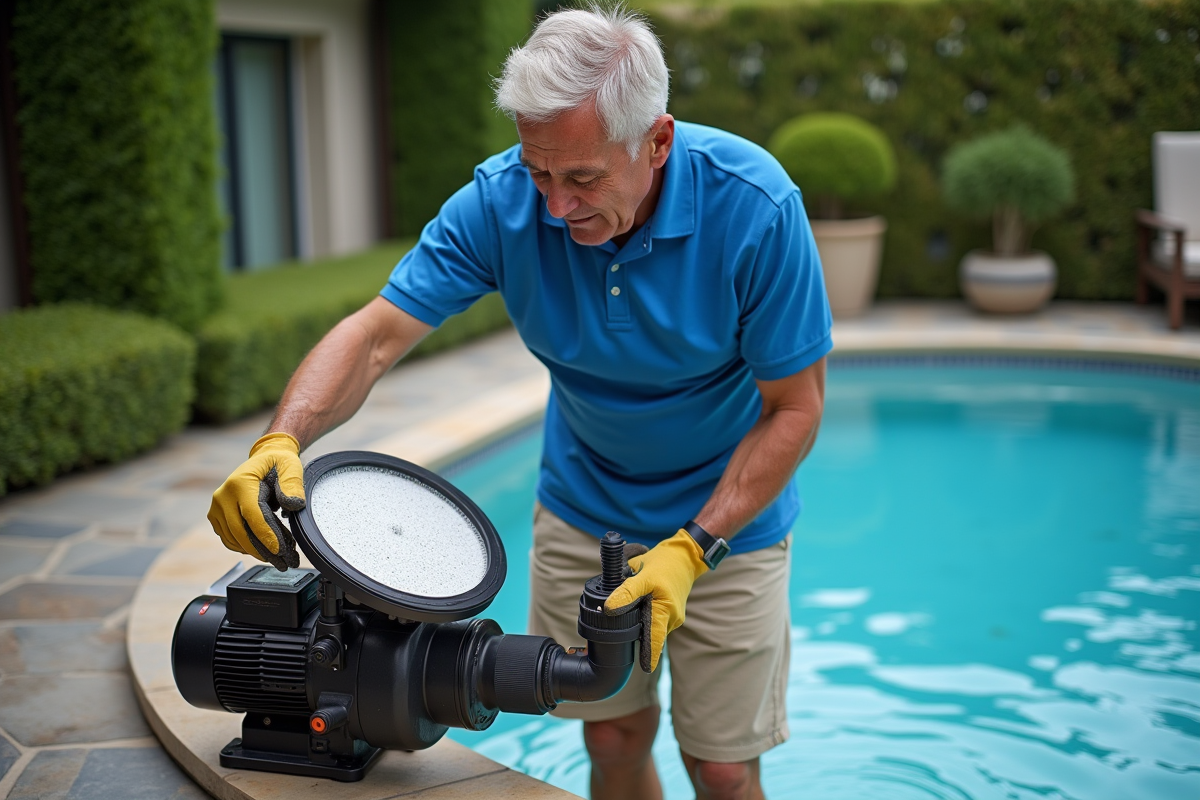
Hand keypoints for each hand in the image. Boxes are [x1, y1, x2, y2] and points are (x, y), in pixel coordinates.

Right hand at [208, 432, 305, 569]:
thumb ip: (292, 483)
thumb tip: (294, 504)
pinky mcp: (216, 517)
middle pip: (240, 532)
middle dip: (263, 551)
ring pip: (234, 540)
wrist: (264, 458)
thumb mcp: (290, 466)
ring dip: (256, 552)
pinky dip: (246, 548)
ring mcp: (216, 508)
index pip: (252, 514)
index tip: (279, 550)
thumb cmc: (278, 462)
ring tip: (280, 558)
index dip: (266, 534)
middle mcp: (223, 496)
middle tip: (284, 563)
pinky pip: (230, 540)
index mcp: (240, 483)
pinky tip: (264, 550)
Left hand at [604, 529, 707, 671]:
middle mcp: (672, 618)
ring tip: (637, 607)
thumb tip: (610, 608)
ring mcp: (672, 617)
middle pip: (650, 635)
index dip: (649, 656)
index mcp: (665, 611)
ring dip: (642, 623)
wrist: (683, 556)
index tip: (644, 669)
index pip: (655, 640)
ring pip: (651, 627)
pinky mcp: (670, 613)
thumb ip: (627, 592)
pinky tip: (643, 605)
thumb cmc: (664, 563)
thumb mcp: (643, 575)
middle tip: (624, 628)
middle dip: (638, 635)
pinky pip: (655, 621)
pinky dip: (647, 617)